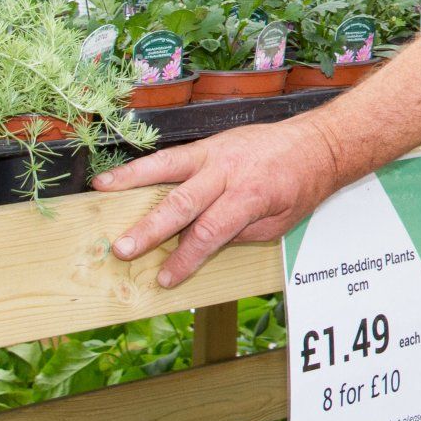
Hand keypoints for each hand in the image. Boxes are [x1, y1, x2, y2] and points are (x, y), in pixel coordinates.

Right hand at [92, 114, 346, 287]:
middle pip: (184, 203)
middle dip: (151, 229)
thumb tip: (197, 244)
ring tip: (101, 192)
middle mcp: (231, 170)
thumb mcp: (279, 221)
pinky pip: (172, 157)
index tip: (167, 278)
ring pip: (169, 167)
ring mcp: (217, 153)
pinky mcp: (209, 144)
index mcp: (253, 194)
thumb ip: (238, 233)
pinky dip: (141, 167)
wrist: (319, 142)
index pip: (211, 231)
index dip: (187, 257)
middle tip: (122, 249)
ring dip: (131, 181)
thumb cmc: (302, 186)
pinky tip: (113, 178)